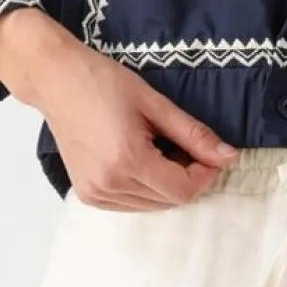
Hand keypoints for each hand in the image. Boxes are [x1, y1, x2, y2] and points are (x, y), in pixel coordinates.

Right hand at [0, 6, 239, 209]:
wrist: (56, 81)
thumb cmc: (103, 83)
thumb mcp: (155, 104)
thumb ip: (194, 134)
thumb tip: (230, 157)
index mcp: (127, 160)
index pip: (183, 190)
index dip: (205, 174)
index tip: (209, 152)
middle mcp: (108, 184)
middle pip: (169, 201)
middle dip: (187, 177)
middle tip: (185, 145)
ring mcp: (94, 193)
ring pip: (152, 205)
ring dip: (167, 184)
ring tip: (160, 149)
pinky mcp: (87, 195)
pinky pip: (131, 204)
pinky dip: (146, 188)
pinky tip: (143, 160)